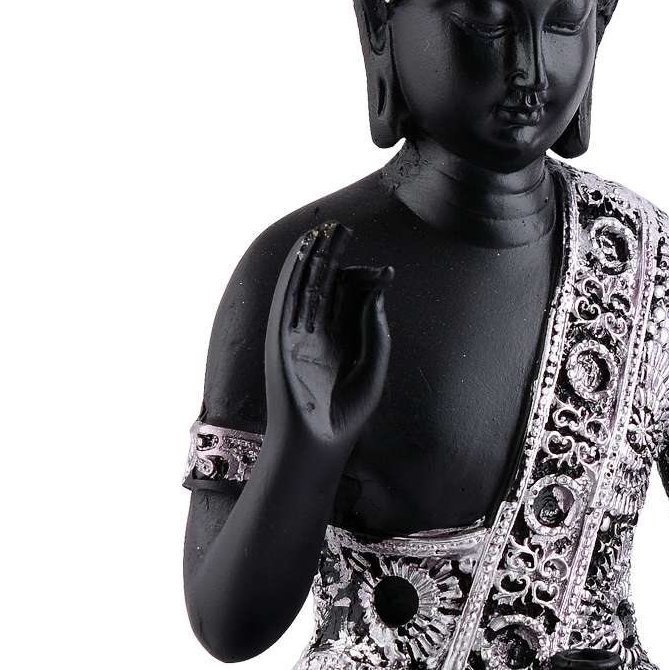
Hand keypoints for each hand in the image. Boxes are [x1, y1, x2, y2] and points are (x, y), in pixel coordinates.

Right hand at [268, 222, 389, 455]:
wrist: (319, 441)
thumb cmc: (347, 413)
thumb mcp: (373, 365)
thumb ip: (375, 327)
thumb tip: (377, 289)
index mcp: (340, 341)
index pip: (349, 298)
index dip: (364, 280)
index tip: (385, 272)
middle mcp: (318, 332)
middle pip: (326, 285)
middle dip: (335, 256)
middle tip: (345, 228)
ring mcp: (298, 332)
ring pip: (306, 286)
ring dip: (314, 256)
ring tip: (325, 229)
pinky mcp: (282, 336)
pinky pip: (288, 298)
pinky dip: (294, 273)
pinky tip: (304, 252)